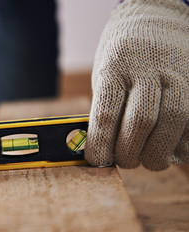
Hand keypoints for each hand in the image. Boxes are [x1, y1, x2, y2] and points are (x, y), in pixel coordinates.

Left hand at [85, 0, 188, 170]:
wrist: (153, 22)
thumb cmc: (121, 57)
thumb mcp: (104, 74)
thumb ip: (106, 108)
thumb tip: (104, 149)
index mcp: (114, 69)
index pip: (106, 114)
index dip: (101, 145)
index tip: (97, 160)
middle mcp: (146, 71)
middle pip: (140, 121)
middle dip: (130, 152)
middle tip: (125, 161)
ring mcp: (175, 76)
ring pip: (171, 122)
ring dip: (157, 153)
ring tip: (148, 161)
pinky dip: (182, 144)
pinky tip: (170, 149)